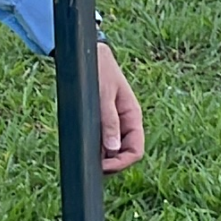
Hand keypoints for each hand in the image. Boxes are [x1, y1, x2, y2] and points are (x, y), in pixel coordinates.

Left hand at [96, 44, 144, 174]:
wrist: (91, 55)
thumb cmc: (100, 71)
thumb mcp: (103, 95)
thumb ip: (109, 121)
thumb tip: (114, 149)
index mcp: (133, 116)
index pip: (136, 150)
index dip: (122, 162)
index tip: (103, 165)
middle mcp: (126, 123)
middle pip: (125, 154)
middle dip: (111, 163)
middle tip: (90, 162)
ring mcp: (115, 124)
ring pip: (113, 151)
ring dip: (102, 156)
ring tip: (85, 153)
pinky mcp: (103, 122)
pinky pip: (103, 142)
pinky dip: (96, 148)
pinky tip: (84, 145)